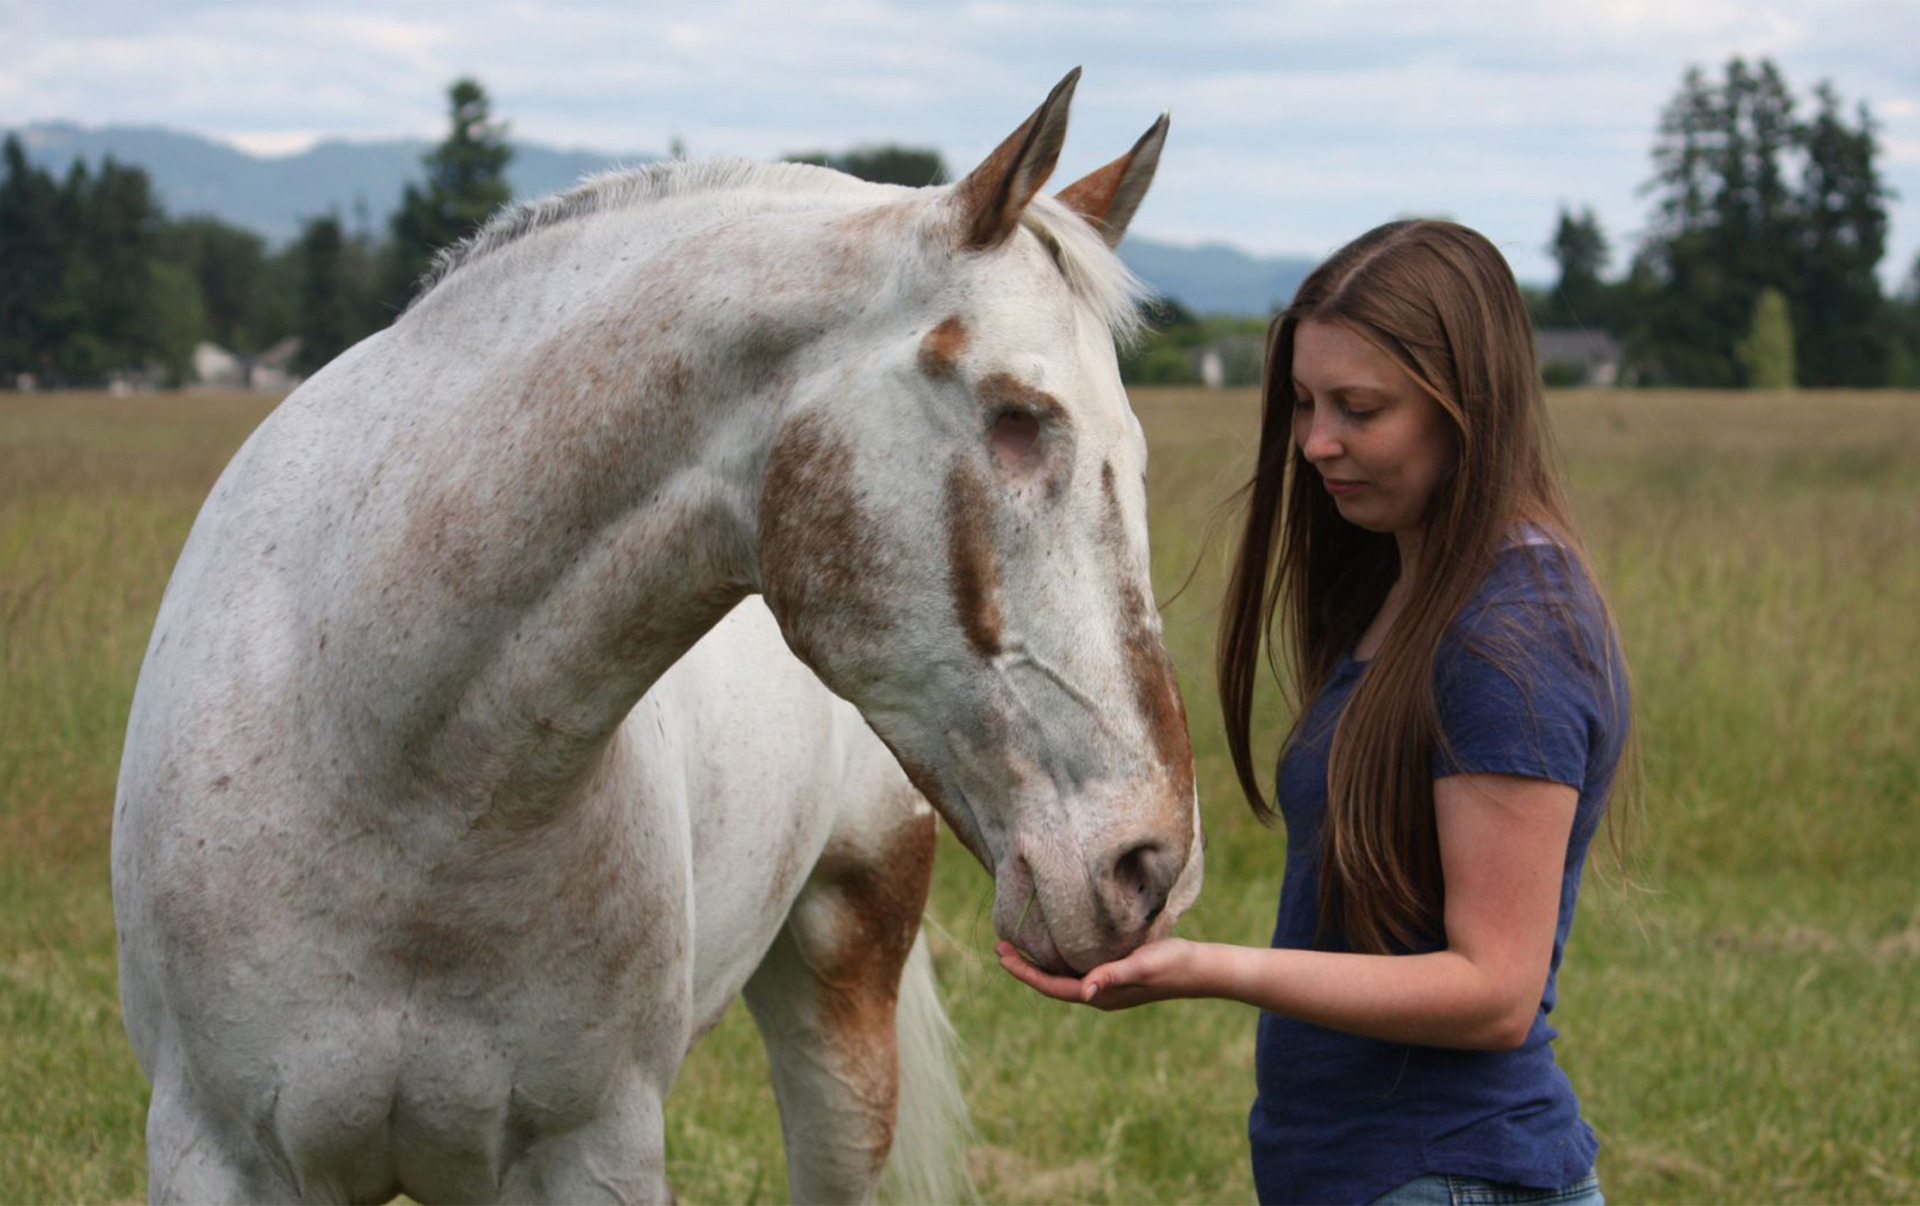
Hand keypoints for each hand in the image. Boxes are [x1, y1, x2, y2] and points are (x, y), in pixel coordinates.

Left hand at [995, 938, 1200, 1011]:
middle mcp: (1099, 994)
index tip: (1003, 955)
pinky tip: (1056, 943)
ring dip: (1040, 962)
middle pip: (1052, 983)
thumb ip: (1112, 976)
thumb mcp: (1140, 966)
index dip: (1025, 972)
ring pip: (1064, 977)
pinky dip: (1060, 958)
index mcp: (1101, 995)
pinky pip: (1078, 969)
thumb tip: (1085, 992)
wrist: (1200, 968)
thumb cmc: (1171, 964)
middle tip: (1001, 947)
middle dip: (1025, 967)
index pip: (1052, 987)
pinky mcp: (1116, 974)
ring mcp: (1107, 986)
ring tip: (1019, 945)